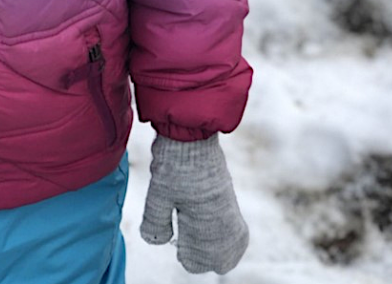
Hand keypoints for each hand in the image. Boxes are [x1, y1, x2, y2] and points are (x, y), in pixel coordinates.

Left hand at [140, 134, 248, 274]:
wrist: (190, 133)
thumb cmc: (174, 164)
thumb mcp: (158, 194)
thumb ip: (157, 222)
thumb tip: (157, 242)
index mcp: (209, 221)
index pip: (206, 260)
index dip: (190, 258)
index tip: (178, 246)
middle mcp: (224, 216)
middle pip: (223, 258)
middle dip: (205, 257)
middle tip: (186, 244)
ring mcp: (228, 204)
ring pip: (231, 242)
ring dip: (215, 246)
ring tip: (195, 238)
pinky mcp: (226, 193)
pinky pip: (234, 226)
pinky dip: (222, 233)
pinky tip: (205, 226)